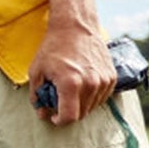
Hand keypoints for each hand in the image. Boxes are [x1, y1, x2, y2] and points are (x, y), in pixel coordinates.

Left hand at [28, 0, 115, 124]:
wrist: (75, 27)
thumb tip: (41, 112)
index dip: (58, 121)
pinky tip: (81, 86)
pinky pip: (102, 97)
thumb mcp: (36, 71)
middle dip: (67, 112)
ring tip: (68, 91)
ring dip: (79, 105)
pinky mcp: (112, 76)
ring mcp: (104, 80)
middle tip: (57, 101)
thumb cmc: (53, 47)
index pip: (69, 117)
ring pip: (92, 107)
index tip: (52, 116)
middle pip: (81, 114)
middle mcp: (91, 84)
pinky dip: (91, 97)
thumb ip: (37, 95)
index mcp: (71, 84)